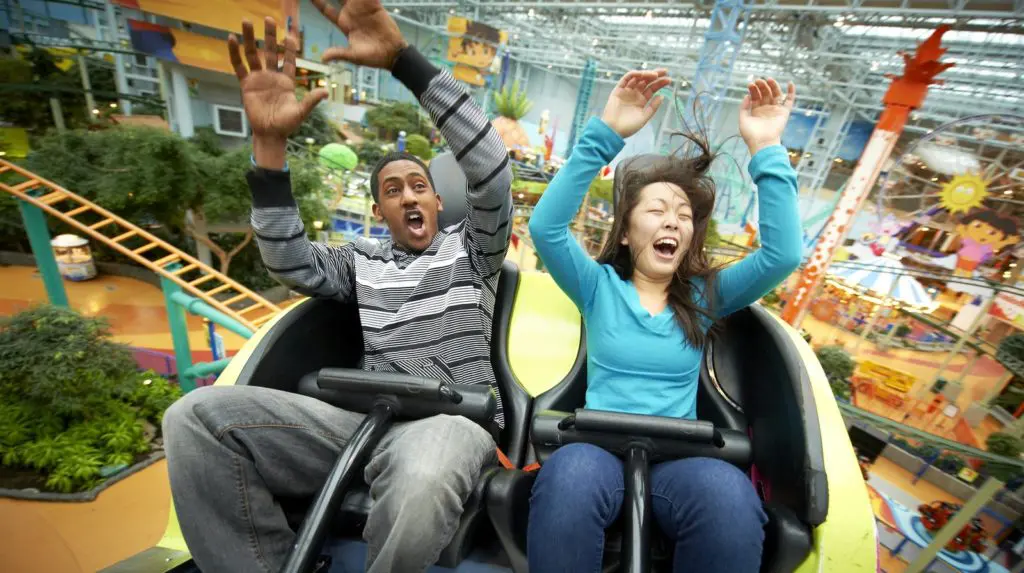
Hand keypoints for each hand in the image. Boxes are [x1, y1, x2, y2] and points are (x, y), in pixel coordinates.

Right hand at [228, 18, 326, 166]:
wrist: (270, 134)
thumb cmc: (287, 125)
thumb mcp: (301, 112)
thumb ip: (311, 101)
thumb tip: (326, 91)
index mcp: (287, 81)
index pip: (289, 60)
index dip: (290, 48)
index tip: (290, 34)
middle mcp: (272, 76)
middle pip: (271, 51)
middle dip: (270, 35)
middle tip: (268, 18)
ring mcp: (258, 79)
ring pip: (254, 54)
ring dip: (251, 38)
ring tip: (246, 21)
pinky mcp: (246, 85)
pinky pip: (239, 66)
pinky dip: (235, 53)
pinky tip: (232, 38)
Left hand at [313, 0, 407, 68]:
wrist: (393, 54)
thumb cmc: (373, 57)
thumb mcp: (354, 56)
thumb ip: (339, 53)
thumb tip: (323, 58)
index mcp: (344, 24)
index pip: (327, 10)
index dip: (318, 2)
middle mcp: (352, 14)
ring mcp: (363, 9)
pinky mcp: (375, 6)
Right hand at [601, 70, 671, 138]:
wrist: (613, 130)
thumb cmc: (628, 127)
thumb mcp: (644, 117)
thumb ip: (653, 107)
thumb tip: (662, 96)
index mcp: (641, 101)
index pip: (652, 89)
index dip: (660, 83)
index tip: (668, 79)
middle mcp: (634, 94)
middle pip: (646, 81)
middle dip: (655, 76)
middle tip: (665, 72)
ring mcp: (626, 91)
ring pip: (637, 78)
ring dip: (646, 74)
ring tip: (655, 74)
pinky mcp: (618, 90)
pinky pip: (625, 79)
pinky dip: (633, 75)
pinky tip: (642, 74)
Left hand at [739, 77, 795, 155]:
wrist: (762, 143)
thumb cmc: (751, 135)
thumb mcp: (743, 120)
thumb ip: (744, 108)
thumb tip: (747, 96)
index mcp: (756, 111)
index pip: (755, 96)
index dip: (753, 90)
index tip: (750, 84)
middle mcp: (766, 109)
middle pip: (765, 93)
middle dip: (762, 86)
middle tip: (758, 80)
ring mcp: (775, 110)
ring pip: (776, 94)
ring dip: (773, 86)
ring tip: (768, 79)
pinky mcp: (784, 113)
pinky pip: (789, 101)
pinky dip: (791, 92)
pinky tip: (790, 83)